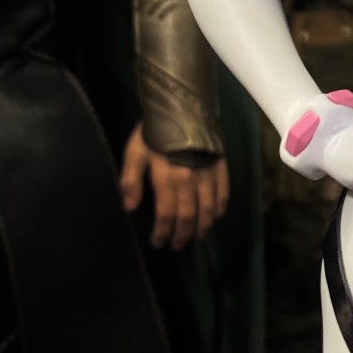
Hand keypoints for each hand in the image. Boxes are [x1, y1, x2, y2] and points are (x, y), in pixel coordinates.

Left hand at [120, 122, 230, 249]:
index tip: (158, 242)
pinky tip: (215, 217)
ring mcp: (208, 175)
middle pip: (188, 217)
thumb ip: (130, 180)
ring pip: (208, 210)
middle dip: (182, 235)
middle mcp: (190, 181)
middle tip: (178, 246)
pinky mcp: (220, 167)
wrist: (184, 106)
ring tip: (197, 237)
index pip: (166, 215)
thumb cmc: (155, 131)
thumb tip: (129, 207)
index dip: (162, 233)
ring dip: (202, 227)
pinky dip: (220, 209)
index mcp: (167, 179)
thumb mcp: (135, 152)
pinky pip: (223, 194)